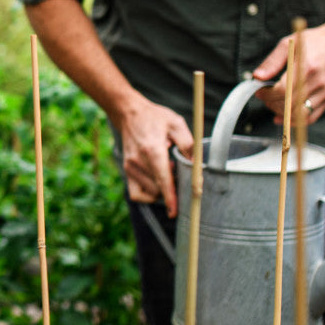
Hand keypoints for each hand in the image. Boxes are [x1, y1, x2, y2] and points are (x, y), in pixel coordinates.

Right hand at [113, 97, 193, 217]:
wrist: (129, 113)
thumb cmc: (155, 118)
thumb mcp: (176, 124)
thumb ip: (188, 145)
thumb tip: (197, 165)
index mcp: (152, 150)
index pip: (162, 179)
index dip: (170, 197)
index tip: (174, 211)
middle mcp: (138, 161)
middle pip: (158, 189)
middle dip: (171, 188)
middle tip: (178, 172)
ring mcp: (130, 168)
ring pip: (149, 193)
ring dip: (161, 189)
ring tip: (166, 170)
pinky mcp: (127, 171)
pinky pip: (137, 194)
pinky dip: (148, 195)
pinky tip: (156, 184)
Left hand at [251, 21, 324, 125]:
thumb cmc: (312, 42)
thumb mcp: (288, 44)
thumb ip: (272, 62)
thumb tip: (257, 77)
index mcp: (306, 66)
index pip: (283, 90)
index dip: (267, 94)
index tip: (260, 91)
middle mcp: (318, 81)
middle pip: (290, 104)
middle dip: (272, 104)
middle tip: (266, 98)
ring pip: (300, 113)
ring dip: (282, 113)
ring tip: (274, 104)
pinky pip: (312, 117)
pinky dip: (296, 121)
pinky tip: (284, 117)